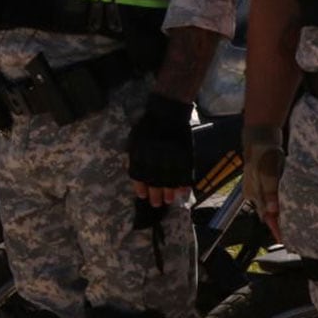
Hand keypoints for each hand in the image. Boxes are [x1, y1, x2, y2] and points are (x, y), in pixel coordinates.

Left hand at [127, 93, 194, 208]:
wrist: (166, 114)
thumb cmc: (147, 127)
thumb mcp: (134, 140)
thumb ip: (133, 156)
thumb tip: (132, 171)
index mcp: (140, 155)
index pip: (139, 176)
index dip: (141, 187)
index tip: (142, 195)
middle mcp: (155, 159)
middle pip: (155, 182)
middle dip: (155, 195)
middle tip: (156, 203)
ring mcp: (171, 158)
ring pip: (170, 181)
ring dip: (169, 193)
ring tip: (168, 200)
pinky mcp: (185, 157)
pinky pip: (185, 174)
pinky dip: (184, 185)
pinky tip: (182, 192)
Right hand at [242, 123, 285, 241]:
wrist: (260, 136)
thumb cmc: (264, 153)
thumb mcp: (268, 172)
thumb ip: (270, 191)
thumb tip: (272, 211)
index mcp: (255, 194)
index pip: (266, 217)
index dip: (275, 230)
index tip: (285, 242)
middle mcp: (254, 193)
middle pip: (267, 214)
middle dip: (277, 225)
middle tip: (293, 236)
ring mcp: (257, 187)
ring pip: (268, 206)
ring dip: (278, 215)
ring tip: (292, 223)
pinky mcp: (263, 181)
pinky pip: (271, 197)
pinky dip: (279, 204)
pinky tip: (286, 205)